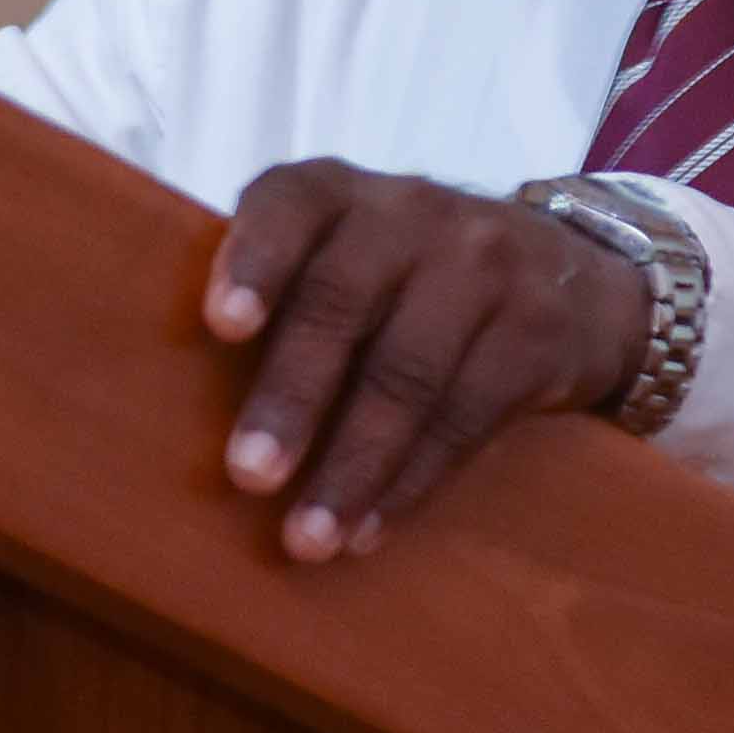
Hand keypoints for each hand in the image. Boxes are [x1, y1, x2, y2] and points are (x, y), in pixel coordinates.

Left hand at [201, 161, 652, 560]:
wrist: (570, 274)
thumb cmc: (404, 279)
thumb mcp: (344, 252)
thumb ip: (277, 296)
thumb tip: (163, 403)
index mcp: (340, 194)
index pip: (291, 205)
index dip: (254, 260)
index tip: (221, 325)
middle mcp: (412, 214)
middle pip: (343, 302)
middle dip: (292, 396)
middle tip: (247, 476)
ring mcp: (485, 267)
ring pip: (409, 374)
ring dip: (352, 466)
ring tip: (307, 538)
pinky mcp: (538, 332)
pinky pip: (466, 417)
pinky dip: (410, 483)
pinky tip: (368, 530)